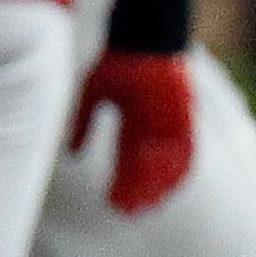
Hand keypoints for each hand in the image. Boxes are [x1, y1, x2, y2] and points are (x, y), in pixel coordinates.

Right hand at [72, 48, 194, 214]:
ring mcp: (170, 124)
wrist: (143, 42)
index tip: (112, 205)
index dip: (121, 184)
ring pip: (165, 164)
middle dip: (137, 191)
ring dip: (156, 186)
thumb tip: (69, 152)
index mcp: (133, 123)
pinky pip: (186, 149)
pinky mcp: (185, 119)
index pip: (127, 161)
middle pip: (146, 168)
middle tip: (128, 213)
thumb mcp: (93, 96)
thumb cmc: (117, 63)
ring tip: (147, 206)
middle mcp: (153, 128)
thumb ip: (82, 122)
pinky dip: (178, 169)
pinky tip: (170, 187)